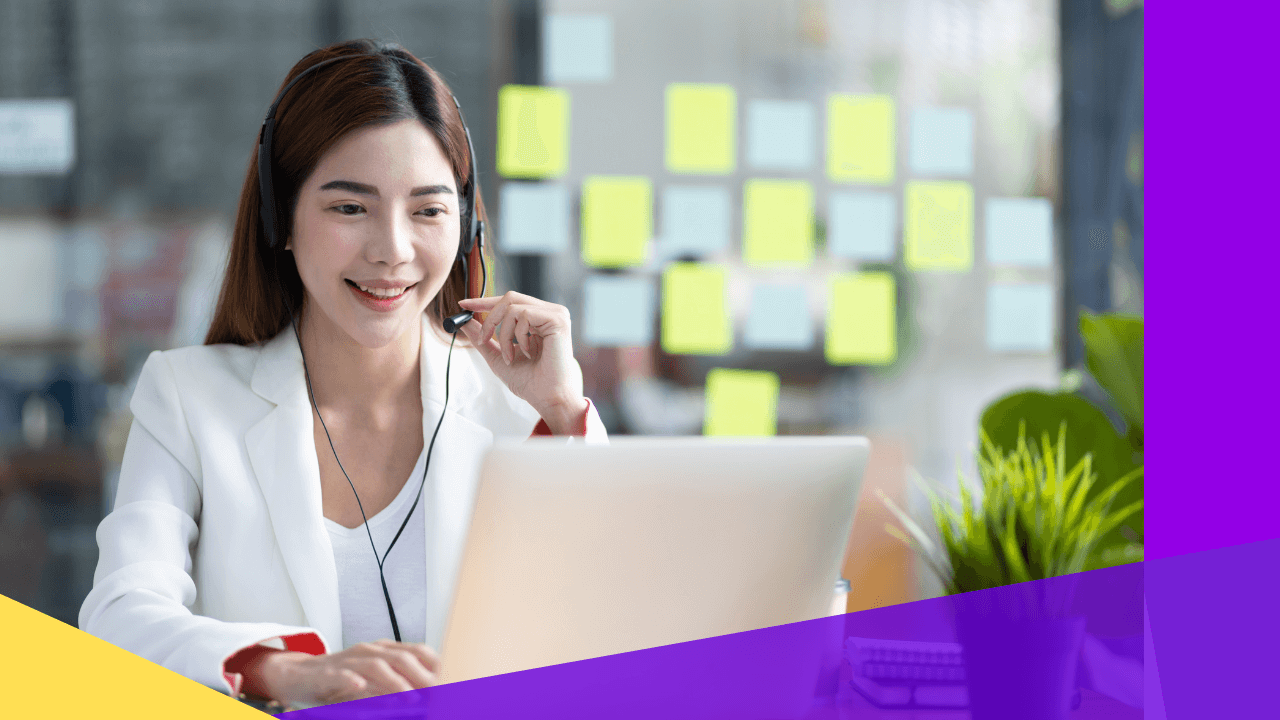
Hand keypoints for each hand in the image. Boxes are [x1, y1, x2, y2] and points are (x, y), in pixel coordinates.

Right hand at [251, 640, 438, 706]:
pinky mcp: (327, 672)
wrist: (298, 674)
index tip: (451, 682)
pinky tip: (362, 688)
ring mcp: (348, 660)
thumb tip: (426, 696)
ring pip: (375, 664)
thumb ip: (397, 683)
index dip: (435, 665)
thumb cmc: (341, 678)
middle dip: (421, 676)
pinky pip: (342, 674)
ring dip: (395, 681)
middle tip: (437, 695)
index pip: (417, 651)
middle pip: (401, 657)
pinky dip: (353, 680)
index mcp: (384, 650)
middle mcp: (369, 650)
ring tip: (410, 697)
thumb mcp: (373, 678)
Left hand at [457, 293, 586, 431]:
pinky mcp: (558, 320)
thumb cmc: (530, 382)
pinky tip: (527, 353)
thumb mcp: (498, 357)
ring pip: (513, 307)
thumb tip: (464, 322)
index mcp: (538, 320)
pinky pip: (524, 314)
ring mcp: (555, 315)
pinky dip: (517, 336)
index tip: (464, 305)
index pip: (510, 302)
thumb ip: (483, 338)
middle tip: (483, 338)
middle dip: (491, 318)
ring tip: (510, 357)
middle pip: (510, 298)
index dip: (485, 301)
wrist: (547, 397)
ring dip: (504, 334)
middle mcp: (548, 313)